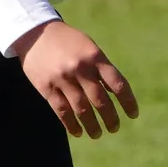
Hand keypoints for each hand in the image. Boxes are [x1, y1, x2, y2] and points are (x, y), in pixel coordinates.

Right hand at [12, 20, 138, 139]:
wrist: (34, 32)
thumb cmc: (67, 41)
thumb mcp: (88, 47)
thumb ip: (101, 68)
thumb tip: (114, 93)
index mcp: (94, 57)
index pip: (117, 84)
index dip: (128, 102)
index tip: (133, 115)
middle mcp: (80, 68)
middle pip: (100, 100)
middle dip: (110, 118)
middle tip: (114, 128)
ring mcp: (62, 79)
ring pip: (81, 109)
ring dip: (92, 125)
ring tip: (97, 134)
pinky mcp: (46, 87)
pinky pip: (62, 111)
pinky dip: (71, 124)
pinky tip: (77, 132)